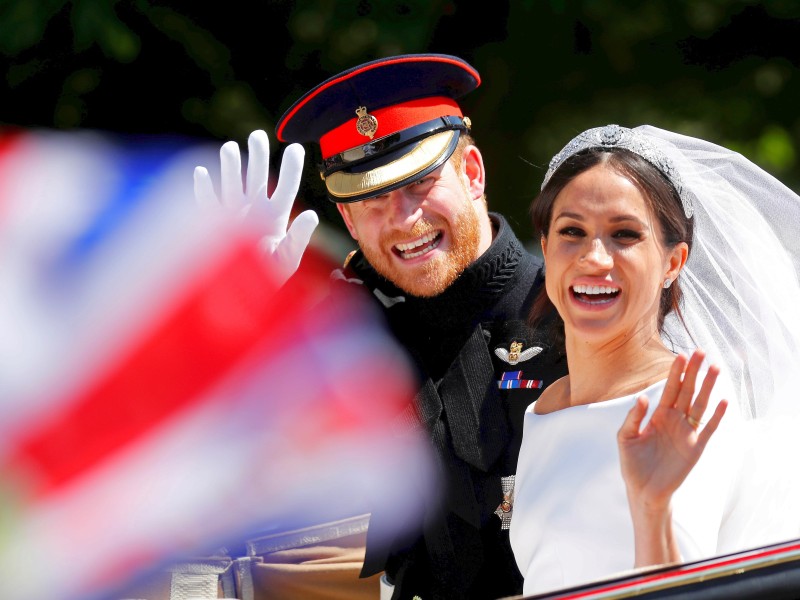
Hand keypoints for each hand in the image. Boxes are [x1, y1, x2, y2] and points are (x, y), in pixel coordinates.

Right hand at [193, 129, 318, 286]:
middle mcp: (255, 212)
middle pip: (257, 178)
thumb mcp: (289, 259)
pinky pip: (207, 204)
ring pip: (232, 185)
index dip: (291, 168)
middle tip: (258, 135)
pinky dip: (203, 189)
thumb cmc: (270, 280)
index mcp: (276, 218)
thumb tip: (313, 214)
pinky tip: (201, 173)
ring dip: (231, 167)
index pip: (285, 187)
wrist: (244, 298)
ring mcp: (234, 217)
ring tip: (230, 147)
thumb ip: (299, 236)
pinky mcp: (215, 227)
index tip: (296, 147)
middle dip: (257, 156)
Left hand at [617, 350, 727, 511]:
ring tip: (715, 368)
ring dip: (708, 387)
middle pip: (686, 391)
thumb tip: (643, 397)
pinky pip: (708, 429)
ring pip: (700, 404)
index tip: (680, 355)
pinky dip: (717, 416)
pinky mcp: (696, 448)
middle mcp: (674, 420)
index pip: (669, 389)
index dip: (675, 373)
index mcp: (657, 415)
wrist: (644, 491)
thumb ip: (633, 418)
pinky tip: (724, 401)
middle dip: (693, 372)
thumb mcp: (625, 438)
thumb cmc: (632, 464)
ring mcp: (687, 433)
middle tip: (700, 352)